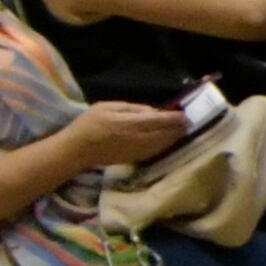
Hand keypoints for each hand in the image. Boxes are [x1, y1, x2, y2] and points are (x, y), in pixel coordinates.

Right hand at [71, 99, 198, 168]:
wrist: (78, 150)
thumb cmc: (89, 124)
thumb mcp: (107, 107)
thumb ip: (131, 108)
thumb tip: (151, 111)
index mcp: (130, 123)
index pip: (159, 120)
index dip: (174, 118)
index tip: (185, 115)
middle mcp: (138, 138)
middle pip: (165, 134)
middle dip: (178, 128)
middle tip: (187, 123)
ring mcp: (138, 151)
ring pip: (162, 144)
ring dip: (173, 138)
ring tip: (181, 131)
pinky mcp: (136, 159)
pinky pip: (156, 151)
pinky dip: (164, 145)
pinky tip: (168, 141)